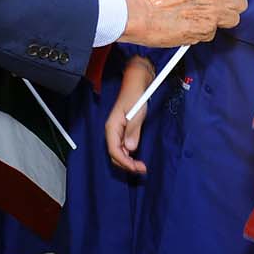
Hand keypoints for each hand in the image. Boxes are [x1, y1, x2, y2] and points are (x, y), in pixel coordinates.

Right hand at [106, 56, 154, 173]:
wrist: (136, 84)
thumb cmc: (135, 95)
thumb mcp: (136, 113)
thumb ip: (132, 131)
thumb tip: (130, 148)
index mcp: (112, 127)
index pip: (114, 151)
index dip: (125, 162)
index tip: (137, 167)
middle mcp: (112, 131)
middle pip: (115, 155)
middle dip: (127, 165)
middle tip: (141, 168)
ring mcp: (117, 131)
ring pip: (119, 153)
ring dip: (128, 161)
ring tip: (140, 165)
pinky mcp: (122, 131)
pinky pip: (123, 147)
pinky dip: (129, 155)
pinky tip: (136, 156)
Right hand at [120, 0, 246, 47]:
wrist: (141, 16)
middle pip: (242, 3)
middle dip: (232, 4)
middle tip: (217, 4)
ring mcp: (212, 15)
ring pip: (232, 20)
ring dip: (222, 19)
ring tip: (203, 16)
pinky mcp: (205, 32)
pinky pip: (213, 32)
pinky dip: (204, 31)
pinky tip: (190, 24)